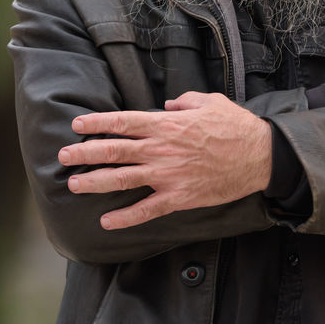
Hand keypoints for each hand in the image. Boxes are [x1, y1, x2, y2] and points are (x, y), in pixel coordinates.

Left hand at [57, 92, 271, 229]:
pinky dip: (125, 217)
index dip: (96, 124)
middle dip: (85, 153)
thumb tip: (168, 104)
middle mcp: (161, 149)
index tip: (76, 126)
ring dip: (95, 182)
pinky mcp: (179, 198)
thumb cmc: (235, 126)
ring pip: (123, 180)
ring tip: (73, 185)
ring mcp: (168, 175)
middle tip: (63, 155)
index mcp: (165, 124)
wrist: (261, 156)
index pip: (121, 122)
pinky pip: (147, 210)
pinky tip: (106, 222)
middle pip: (114, 151)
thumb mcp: (208, 102)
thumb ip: (183, 102)